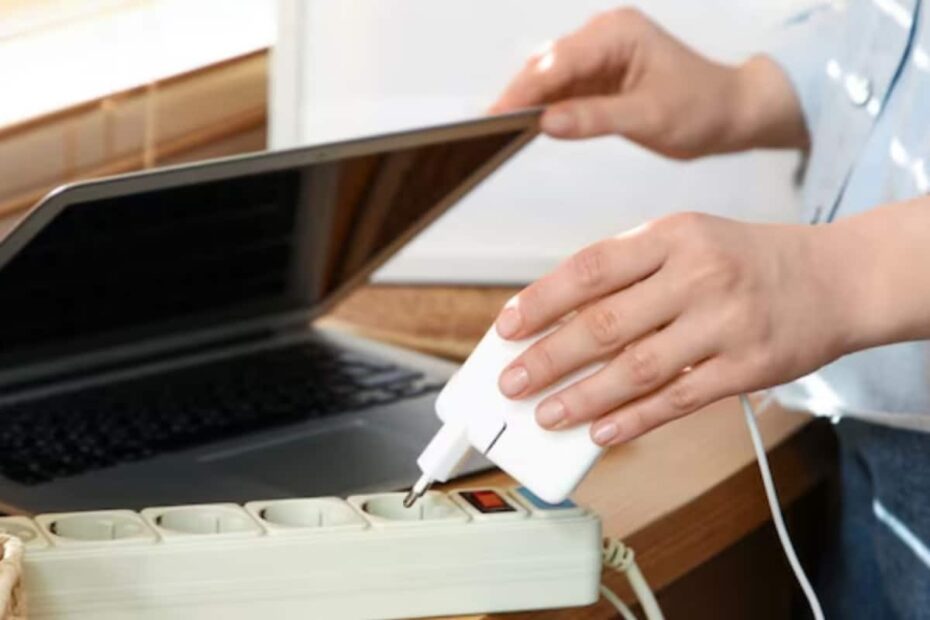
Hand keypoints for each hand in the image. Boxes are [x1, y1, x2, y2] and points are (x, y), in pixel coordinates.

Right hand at [490, 7, 806, 155]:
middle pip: (546, 65)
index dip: (523, 90)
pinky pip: (562, 89)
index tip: (496, 115)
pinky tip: (527, 126)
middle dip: (518, 95)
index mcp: (617, 33)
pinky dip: (545, 107)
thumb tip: (546, 123)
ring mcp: (600, 53)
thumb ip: (595, 118)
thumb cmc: (702, 108)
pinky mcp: (598, 74)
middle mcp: (604, 35)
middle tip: (486, 127)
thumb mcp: (649, 118)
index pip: (558, 62)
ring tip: (499, 130)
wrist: (729, 111)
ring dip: (527, 102)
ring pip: (549, 77)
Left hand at [494, 213, 855, 445]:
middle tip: (512, 382)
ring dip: (583, 398)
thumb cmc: (746, 261)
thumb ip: (628, 270)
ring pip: (636, 369)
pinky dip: (634, 419)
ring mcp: (725, 324)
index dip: (541, 300)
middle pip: (605, 324)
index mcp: (673, 235)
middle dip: (548, 358)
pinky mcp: (747, 367)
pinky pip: (678, 400)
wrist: (835, 279)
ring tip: (547, 415)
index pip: (590, 268)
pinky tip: (602, 432)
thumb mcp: (687, 239)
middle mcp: (698, 276)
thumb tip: (558, 316)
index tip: (506, 327)